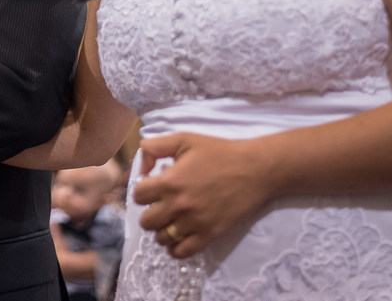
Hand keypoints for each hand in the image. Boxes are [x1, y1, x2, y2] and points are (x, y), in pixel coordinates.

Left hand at [132, 132, 272, 258]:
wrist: (254, 169)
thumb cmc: (218, 152)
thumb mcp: (183, 139)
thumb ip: (154, 147)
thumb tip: (141, 169)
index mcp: (170, 181)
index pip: (138, 196)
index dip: (143, 191)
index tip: (153, 188)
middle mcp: (179, 205)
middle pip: (146, 221)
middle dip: (150, 212)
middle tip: (161, 205)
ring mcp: (194, 223)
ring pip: (162, 239)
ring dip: (162, 230)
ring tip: (171, 219)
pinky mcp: (209, 235)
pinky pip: (182, 252)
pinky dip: (175, 247)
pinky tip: (179, 235)